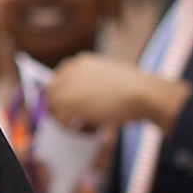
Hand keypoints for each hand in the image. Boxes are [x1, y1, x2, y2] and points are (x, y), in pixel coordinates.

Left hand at [44, 53, 189, 133]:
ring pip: (53, 107)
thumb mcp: (110, 77)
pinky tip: (90, 130)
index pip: (59, 78)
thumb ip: (93, 83)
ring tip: (85, 127)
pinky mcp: (68, 102)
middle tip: (73, 122)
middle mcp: (70, 70)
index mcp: (81, 61)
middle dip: (59, 108)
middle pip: (51, 92)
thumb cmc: (135, 87)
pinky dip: (73, 129)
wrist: (142, 92)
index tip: (69, 108)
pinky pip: (61, 120)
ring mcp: (67, 85)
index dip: (63, 95)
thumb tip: (85, 100)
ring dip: (66, 119)